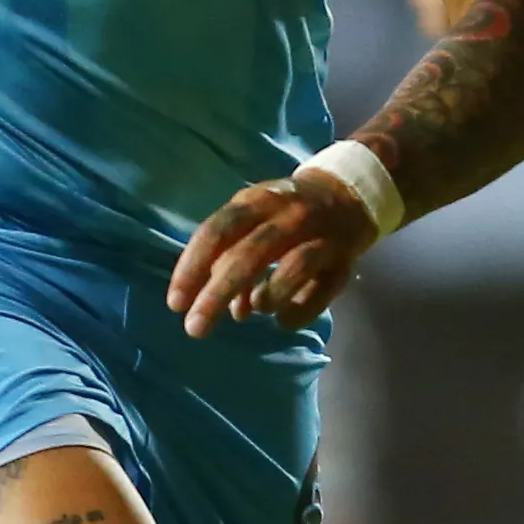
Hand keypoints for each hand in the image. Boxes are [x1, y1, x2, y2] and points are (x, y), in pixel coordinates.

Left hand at [167, 169, 384, 336]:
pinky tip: (282, 321)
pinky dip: (300, 311)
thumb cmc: (285, 214)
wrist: (347, 194)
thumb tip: (224, 308)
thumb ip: (232, 257)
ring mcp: (321, 236)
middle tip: (195, 329)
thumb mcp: (254, 221)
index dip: (193, 267)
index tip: (175, 304)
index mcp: (257, 200)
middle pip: (250, 254)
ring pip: (294, 267)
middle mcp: (289, 214)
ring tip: (245, 315)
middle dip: (217, 294)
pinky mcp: (344, 259)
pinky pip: (324, 289)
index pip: (218, 231)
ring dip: (266, 297)